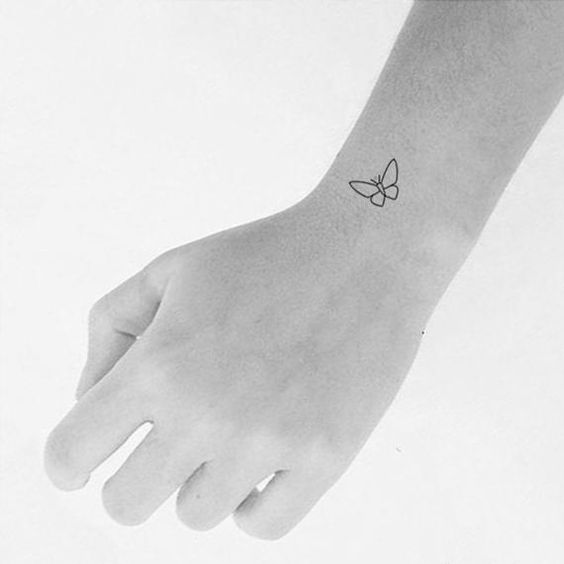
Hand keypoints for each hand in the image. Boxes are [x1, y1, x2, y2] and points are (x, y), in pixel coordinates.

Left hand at [44, 198, 431, 539]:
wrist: (364, 250)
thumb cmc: (265, 254)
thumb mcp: (171, 268)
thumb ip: (110, 328)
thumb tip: (87, 398)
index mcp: (160, 363)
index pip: (68, 454)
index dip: (68, 461)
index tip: (85, 459)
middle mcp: (207, 413)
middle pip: (126, 504)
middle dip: (132, 479)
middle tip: (161, 446)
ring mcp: (270, 441)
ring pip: (196, 516)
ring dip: (198, 483)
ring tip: (225, 437)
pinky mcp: (325, 457)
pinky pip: (263, 525)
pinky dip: (251, 502)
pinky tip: (260, 462)